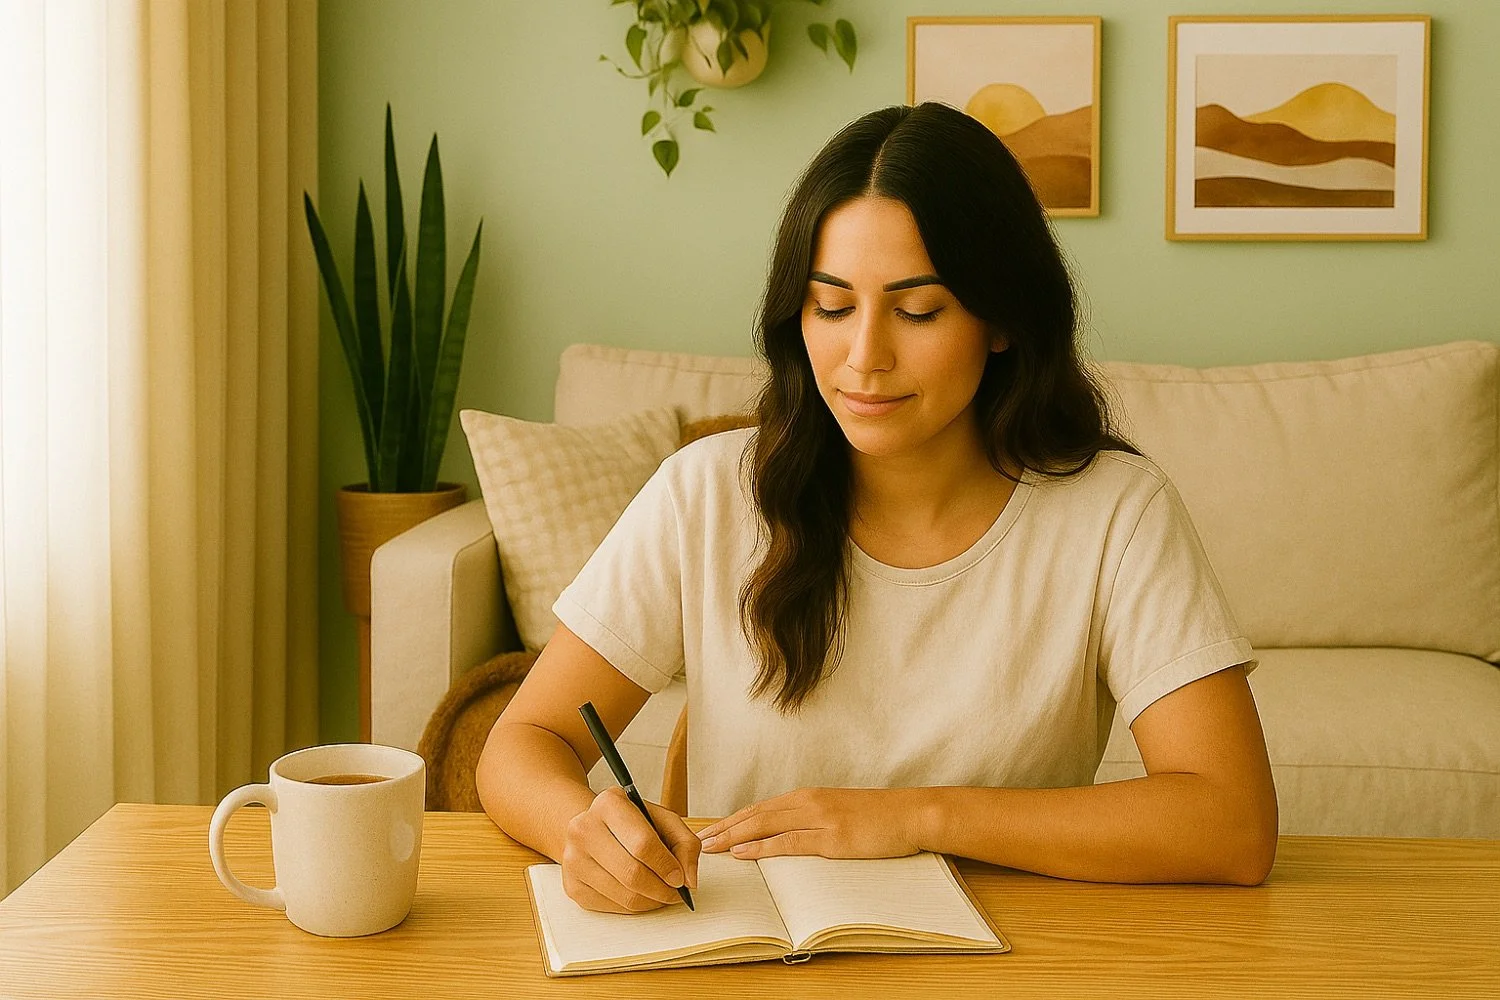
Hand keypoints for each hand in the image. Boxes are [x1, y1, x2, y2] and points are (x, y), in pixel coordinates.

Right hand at [560, 786, 699, 913]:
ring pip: (624, 895)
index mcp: (609, 803)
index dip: (667, 866)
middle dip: (662, 890)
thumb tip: (689, 880)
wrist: (593, 828)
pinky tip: (641, 894)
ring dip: (651, 901)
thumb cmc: (632, 824)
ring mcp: (573, 859)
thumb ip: (686, 844)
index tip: (681, 878)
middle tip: (676, 892)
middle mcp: (584, 828)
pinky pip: (612, 908)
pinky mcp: (572, 885)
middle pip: (632, 874)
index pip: (643, 844)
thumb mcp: (664, 820)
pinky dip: (634, 907)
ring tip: (662, 893)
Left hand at [696, 787, 922, 860]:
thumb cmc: (878, 816)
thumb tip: (787, 833)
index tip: (710, 829)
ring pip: (765, 826)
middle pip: (756, 814)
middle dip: (724, 828)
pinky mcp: (833, 839)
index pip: (761, 808)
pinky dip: (762, 847)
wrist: (911, 814)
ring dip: (733, 837)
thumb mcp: (839, 812)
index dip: (733, 819)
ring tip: (709, 847)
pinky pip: (789, 843)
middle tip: (698, 840)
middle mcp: (809, 803)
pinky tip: (743, 853)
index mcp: (809, 797)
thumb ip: (813, 819)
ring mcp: (820, 819)